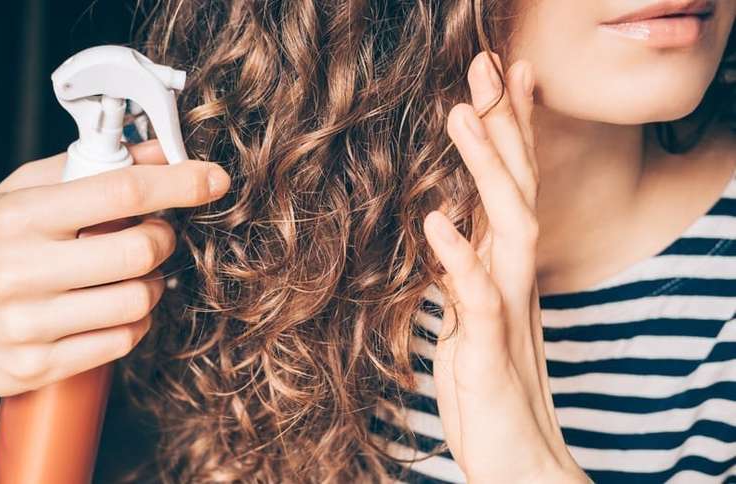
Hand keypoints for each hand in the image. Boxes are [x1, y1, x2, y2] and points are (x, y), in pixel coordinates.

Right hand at [0, 139, 230, 396]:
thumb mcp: (23, 193)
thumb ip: (90, 169)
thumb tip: (158, 152)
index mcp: (19, 216)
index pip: (121, 192)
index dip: (178, 183)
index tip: (211, 180)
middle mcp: (19, 270)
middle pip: (139, 252)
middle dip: (162, 239)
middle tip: (152, 234)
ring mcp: (26, 324)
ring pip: (138, 301)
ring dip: (152, 284)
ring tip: (129, 274)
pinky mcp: (36, 366)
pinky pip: (122, 341)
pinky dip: (134, 321)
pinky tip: (112, 308)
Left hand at [423, 51, 589, 482]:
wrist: (515, 461)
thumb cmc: (488, 390)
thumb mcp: (472, 319)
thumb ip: (466, 273)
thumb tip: (449, 232)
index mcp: (504, 269)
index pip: (513, 186)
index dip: (511, 131)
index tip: (503, 77)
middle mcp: (513, 280)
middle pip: (518, 189)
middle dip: (504, 125)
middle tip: (488, 65)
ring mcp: (507, 312)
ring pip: (510, 228)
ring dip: (487, 171)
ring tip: (462, 116)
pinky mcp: (490, 352)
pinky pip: (479, 298)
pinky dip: (459, 259)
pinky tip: (436, 223)